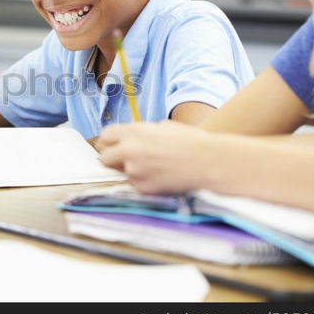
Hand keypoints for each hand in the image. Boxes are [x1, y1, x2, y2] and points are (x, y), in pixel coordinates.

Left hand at [96, 121, 217, 194]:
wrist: (209, 162)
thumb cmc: (191, 141)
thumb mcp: (163, 127)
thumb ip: (142, 132)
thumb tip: (129, 138)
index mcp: (134, 131)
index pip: (105, 136)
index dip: (109, 142)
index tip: (113, 147)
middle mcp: (128, 149)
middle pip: (103, 157)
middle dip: (112, 159)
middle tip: (124, 161)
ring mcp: (133, 170)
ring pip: (120, 173)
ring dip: (130, 171)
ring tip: (153, 168)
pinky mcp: (142, 187)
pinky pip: (135, 185)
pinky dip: (144, 183)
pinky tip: (161, 177)